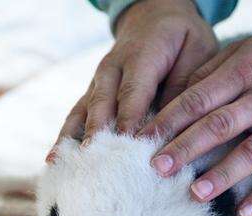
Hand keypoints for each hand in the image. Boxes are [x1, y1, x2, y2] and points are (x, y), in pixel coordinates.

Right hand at [47, 0, 216, 159]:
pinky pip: (76, 115)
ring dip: (72, 138)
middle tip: (96, 161)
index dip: (129, 118)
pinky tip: (55, 159)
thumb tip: (172, 123)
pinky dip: (66, 137)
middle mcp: (112, 68)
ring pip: (82, 110)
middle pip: (102, 103)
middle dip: (98, 133)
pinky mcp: (92, 93)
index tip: (127, 144)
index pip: (133, 90)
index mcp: (141, 55)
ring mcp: (98, 81)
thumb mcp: (197, 51)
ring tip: (58, 164)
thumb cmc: (182, 38)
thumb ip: (183, 85)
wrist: (155, 16)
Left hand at [138, 25, 251, 215]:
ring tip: (195, 194)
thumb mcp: (251, 49)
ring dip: (222, 176)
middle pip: (219, 126)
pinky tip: (244, 214)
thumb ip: (213, 71)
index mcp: (248, 71)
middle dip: (185, 150)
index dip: (169, 120)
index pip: (199, 99)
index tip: (144, 140)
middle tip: (158, 170)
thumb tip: (175, 98)